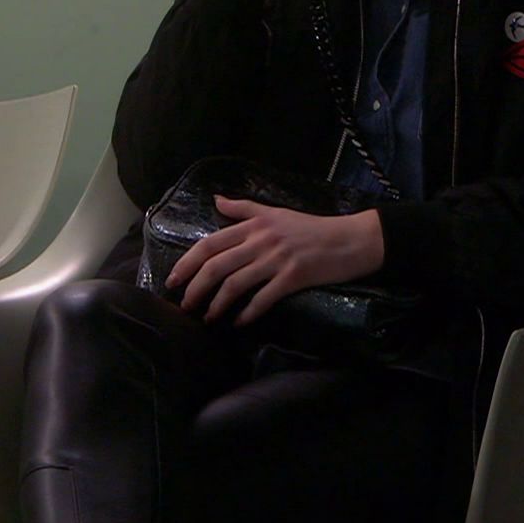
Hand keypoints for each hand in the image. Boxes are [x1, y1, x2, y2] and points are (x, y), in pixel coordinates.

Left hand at [168, 196, 384, 325]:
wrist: (350, 239)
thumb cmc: (312, 227)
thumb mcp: (275, 211)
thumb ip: (243, 208)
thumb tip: (215, 200)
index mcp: (254, 224)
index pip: (210, 244)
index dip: (187, 263)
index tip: (173, 280)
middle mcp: (261, 240)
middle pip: (217, 266)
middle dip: (195, 288)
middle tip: (185, 306)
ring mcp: (276, 259)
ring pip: (235, 284)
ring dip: (217, 304)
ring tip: (208, 318)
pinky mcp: (293, 277)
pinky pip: (263, 298)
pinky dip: (248, 313)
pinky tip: (239, 322)